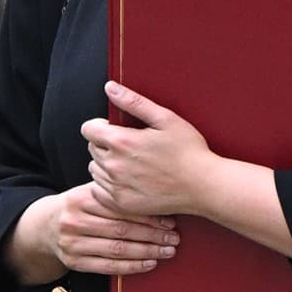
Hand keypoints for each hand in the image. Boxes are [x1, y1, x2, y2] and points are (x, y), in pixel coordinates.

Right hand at [25, 182, 179, 277]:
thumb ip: (112, 190)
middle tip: (174, 237)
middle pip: (121, 229)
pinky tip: (149, 263)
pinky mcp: (74, 262)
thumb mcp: (88, 191)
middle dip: (152, 235)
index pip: (120, 208)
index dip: (148, 215)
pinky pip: (107, 267)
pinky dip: (131, 267)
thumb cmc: (77, 206)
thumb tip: (155, 193)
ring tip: (167, 250)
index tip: (170, 219)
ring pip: (117, 249)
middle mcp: (75, 221)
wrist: (43, 227)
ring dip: (147, 252)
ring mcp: (73, 243)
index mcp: (81, 198)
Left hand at [81, 80, 216, 217]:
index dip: (101, 126)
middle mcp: (114, 165)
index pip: (88, 129)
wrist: (203, 185)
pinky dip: (109, 184)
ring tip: (131, 163)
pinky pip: (100, 191)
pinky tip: (128, 180)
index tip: (115, 128)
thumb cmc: (188, 151)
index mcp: (122, 141)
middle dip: (105, 143)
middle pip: (91, 149)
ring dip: (106, 164)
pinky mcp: (122, 204)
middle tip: (130, 145)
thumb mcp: (165, 118)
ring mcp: (117, 187)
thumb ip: (133, 101)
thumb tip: (110, 88)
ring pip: (95, 170)